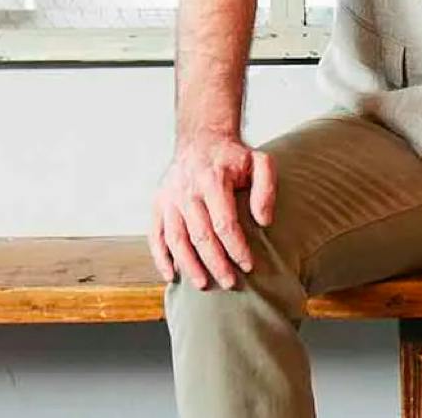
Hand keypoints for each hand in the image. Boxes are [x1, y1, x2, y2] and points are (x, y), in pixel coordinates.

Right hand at [147, 131, 276, 288]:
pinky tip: (171, 275)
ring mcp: (169, 197)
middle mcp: (186, 190)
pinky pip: (156, 235)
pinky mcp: (158, 203)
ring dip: (189, 265)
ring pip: (176, 239)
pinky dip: (161, 257)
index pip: (225, 224)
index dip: (237, 248)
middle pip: (200, 235)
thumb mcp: (259, 162)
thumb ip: (266, 188)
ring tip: (203, 285)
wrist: (201, 137)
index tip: (249, 266)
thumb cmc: (233, 156)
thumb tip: (264, 221)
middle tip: (230, 283)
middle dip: (216, 263)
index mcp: (213, 180)